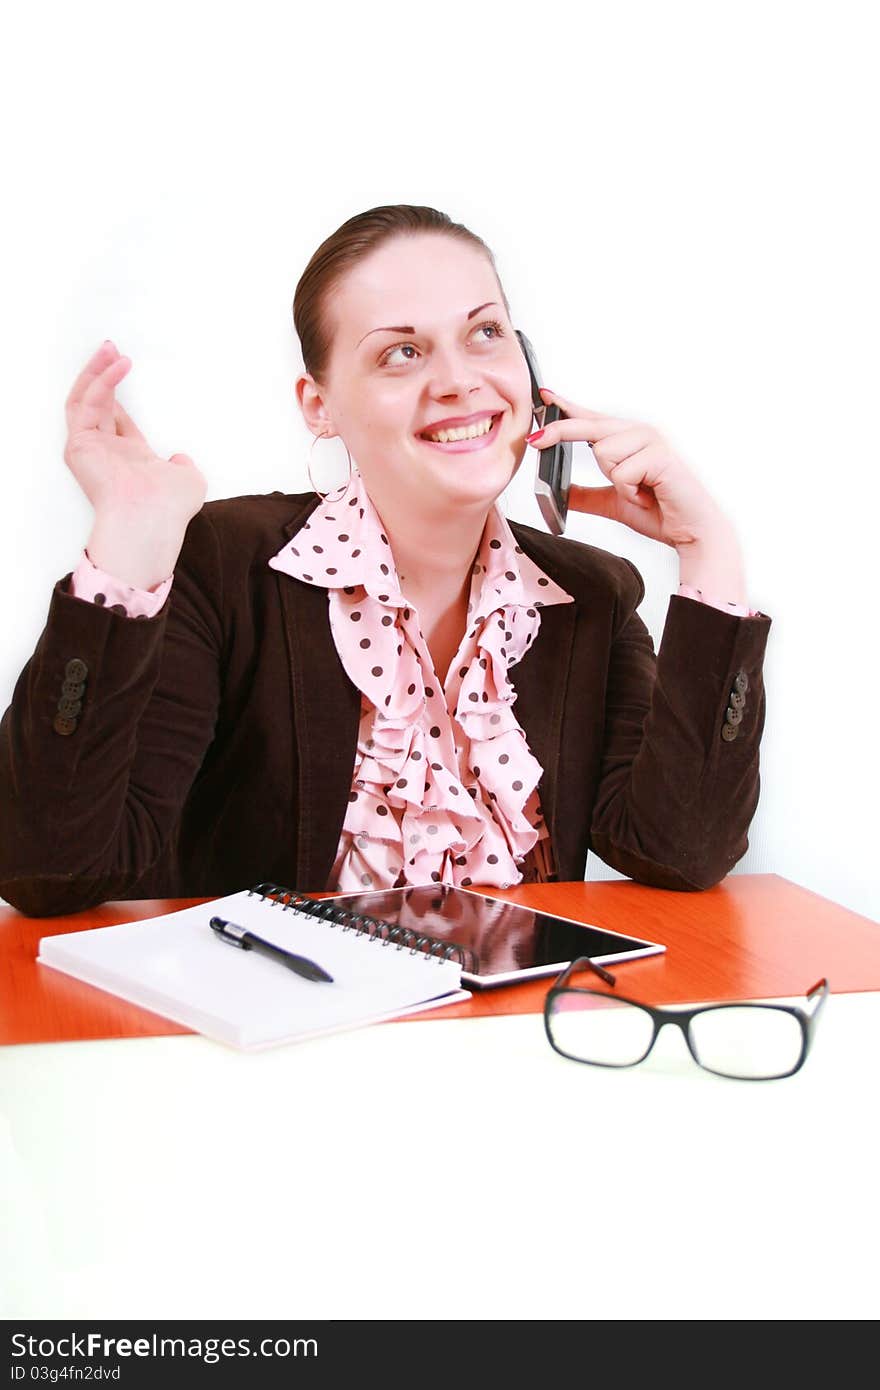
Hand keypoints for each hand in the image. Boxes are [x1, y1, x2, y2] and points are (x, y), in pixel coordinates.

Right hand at [64, 341, 205, 588]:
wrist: (152, 516)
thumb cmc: (170, 506)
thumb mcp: (189, 479)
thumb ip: (184, 465)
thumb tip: (181, 459)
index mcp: (128, 458)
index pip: (116, 419)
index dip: (118, 394)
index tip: (122, 367)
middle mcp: (105, 452)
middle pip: (96, 404)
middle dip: (102, 375)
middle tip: (110, 349)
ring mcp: (89, 448)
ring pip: (84, 399)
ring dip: (95, 371)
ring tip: (109, 347)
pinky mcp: (78, 443)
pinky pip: (86, 403)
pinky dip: (101, 381)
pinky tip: (118, 365)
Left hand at [531, 386, 728, 548]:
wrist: (692, 530)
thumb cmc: (661, 511)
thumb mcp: (614, 502)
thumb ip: (587, 496)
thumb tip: (560, 491)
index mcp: (628, 439)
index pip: (592, 418)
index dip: (566, 407)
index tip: (544, 396)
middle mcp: (640, 433)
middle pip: (589, 426)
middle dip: (560, 432)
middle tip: (534, 442)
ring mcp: (651, 441)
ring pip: (603, 452)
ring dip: (616, 482)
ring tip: (639, 491)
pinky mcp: (660, 456)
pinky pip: (622, 472)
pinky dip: (629, 492)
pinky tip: (648, 495)